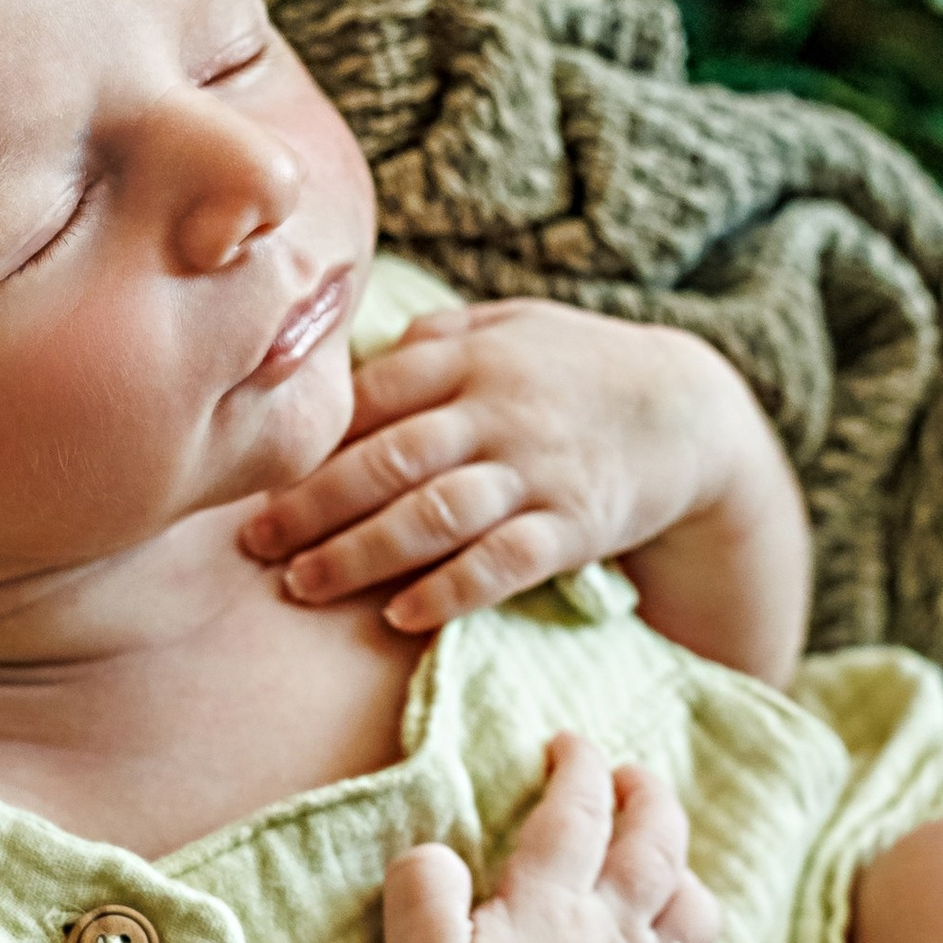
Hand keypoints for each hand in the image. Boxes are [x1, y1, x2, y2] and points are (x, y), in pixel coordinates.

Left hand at [244, 299, 771, 634]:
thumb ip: (437, 341)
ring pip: (434, 516)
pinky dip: (450, 590)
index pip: (374, 397)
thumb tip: (357, 356)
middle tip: (255, 543)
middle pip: (390, 460)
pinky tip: (401, 614)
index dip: (312, 440)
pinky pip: (503, 563)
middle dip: (313, 506)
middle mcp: (499, 411)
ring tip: (304, 586)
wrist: (688, 413)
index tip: (255, 475)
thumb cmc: (577, 369)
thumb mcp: (513, 327)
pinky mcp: (574, 525)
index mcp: (473, 358)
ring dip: (362, 555)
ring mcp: (537, 471)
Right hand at [383, 734, 719, 942]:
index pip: (579, 810)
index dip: (578, 765)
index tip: (569, 743)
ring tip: (661, 860)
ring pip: (695, 906)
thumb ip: (422, 883)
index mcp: (552, 902)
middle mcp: (612, 932)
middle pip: (656, 842)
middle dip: (649, 796)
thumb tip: (438, 851)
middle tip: (631, 777)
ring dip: (683, 869)